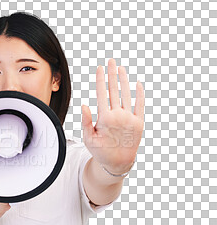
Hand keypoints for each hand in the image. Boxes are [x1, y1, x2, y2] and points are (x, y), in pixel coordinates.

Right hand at [81, 59, 144, 173]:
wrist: (119, 163)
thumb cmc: (101, 151)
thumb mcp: (89, 139)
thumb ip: (87, 121)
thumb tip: (85, 105)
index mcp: (105, 118)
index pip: (102, 93)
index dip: (100, 79)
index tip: (100, 68)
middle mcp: (119, 116)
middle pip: (114, 90)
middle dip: (112, 74)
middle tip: (111, 61)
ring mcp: (131, 118)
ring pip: (127, 94)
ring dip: (124, 80)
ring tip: (121, 68)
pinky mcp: (140, 123)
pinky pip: (140, 105)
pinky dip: (139, 94)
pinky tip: (137, 84)